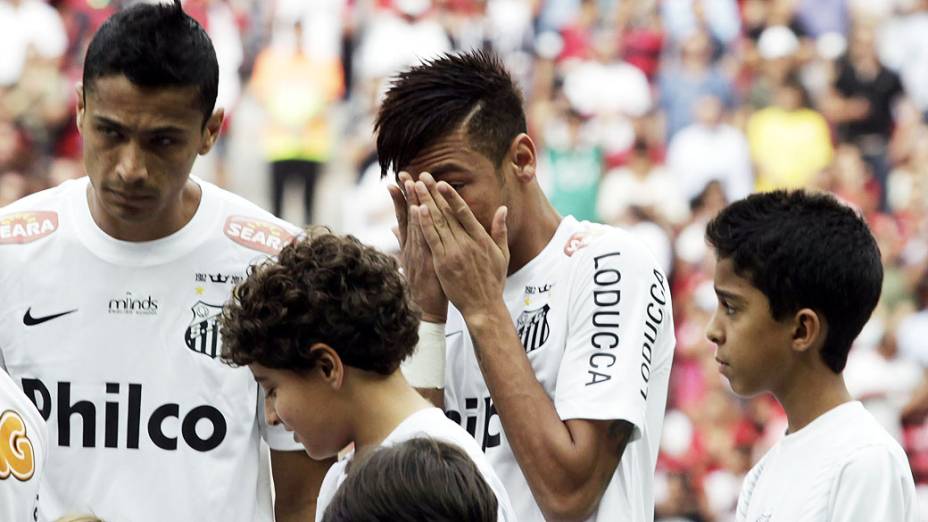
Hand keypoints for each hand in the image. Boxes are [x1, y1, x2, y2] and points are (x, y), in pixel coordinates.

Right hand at [389, 172, 447, 322]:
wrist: (425, 309)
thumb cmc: (423, 287)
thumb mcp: (410, 262)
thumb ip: (403, 243)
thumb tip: (393, 228)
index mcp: (409, 245)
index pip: (404, 216)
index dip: (402, 197)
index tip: (400, 179)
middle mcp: (411, 245)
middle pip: (408, 214)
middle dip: (406, 193)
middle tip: (404, 172)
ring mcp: (418, 251)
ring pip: (415, 222)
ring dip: (413, 201)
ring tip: (410, 182)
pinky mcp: (426, 259)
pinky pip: (424, 238)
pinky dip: (421, 224)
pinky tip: (419, 208)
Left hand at [412, 173, 508, 319]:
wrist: (484, 307)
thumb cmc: (493, 283)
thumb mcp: (502, 255)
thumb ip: (500, 231)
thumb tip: (503, 209)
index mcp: (481, 239)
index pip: (463, 212)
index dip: (451, 196)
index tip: (441, 183)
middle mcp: (467, 242)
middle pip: (447, 213)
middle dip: (434, 193)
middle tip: (423, 176)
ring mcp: (454, 252)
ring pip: (437, 222)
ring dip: (426, 202)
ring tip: (415, 187)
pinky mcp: (443, 263)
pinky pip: (432, 239)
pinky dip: (424, 224)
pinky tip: (417, 210)